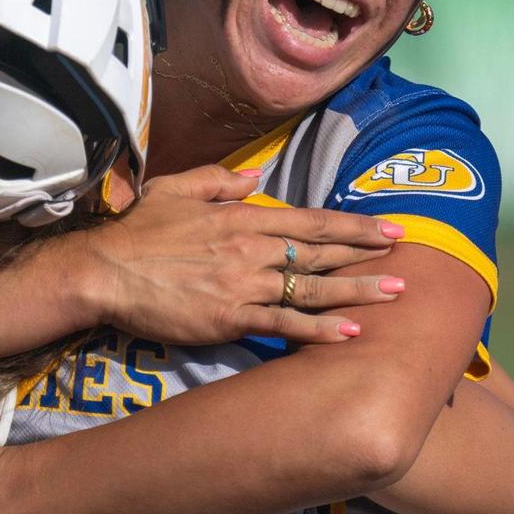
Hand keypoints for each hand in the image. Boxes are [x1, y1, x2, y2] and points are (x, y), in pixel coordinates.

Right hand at [79, 164, 406, 345]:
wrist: (104, 270)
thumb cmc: (138, 230)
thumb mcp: (178, 188)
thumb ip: (220, 181)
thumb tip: (255, 181)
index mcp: (242, 216)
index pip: (312, 220)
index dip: (354, 225)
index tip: (389, 228)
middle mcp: (251, 248)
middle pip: (321, 251)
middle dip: (368, 255)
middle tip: (409, 259)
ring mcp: (244, 284)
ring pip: (312, 288)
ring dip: (357, 291)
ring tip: (395, 293)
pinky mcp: (230, 318)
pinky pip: (285, 324)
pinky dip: (320, 329)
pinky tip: (351, 332)